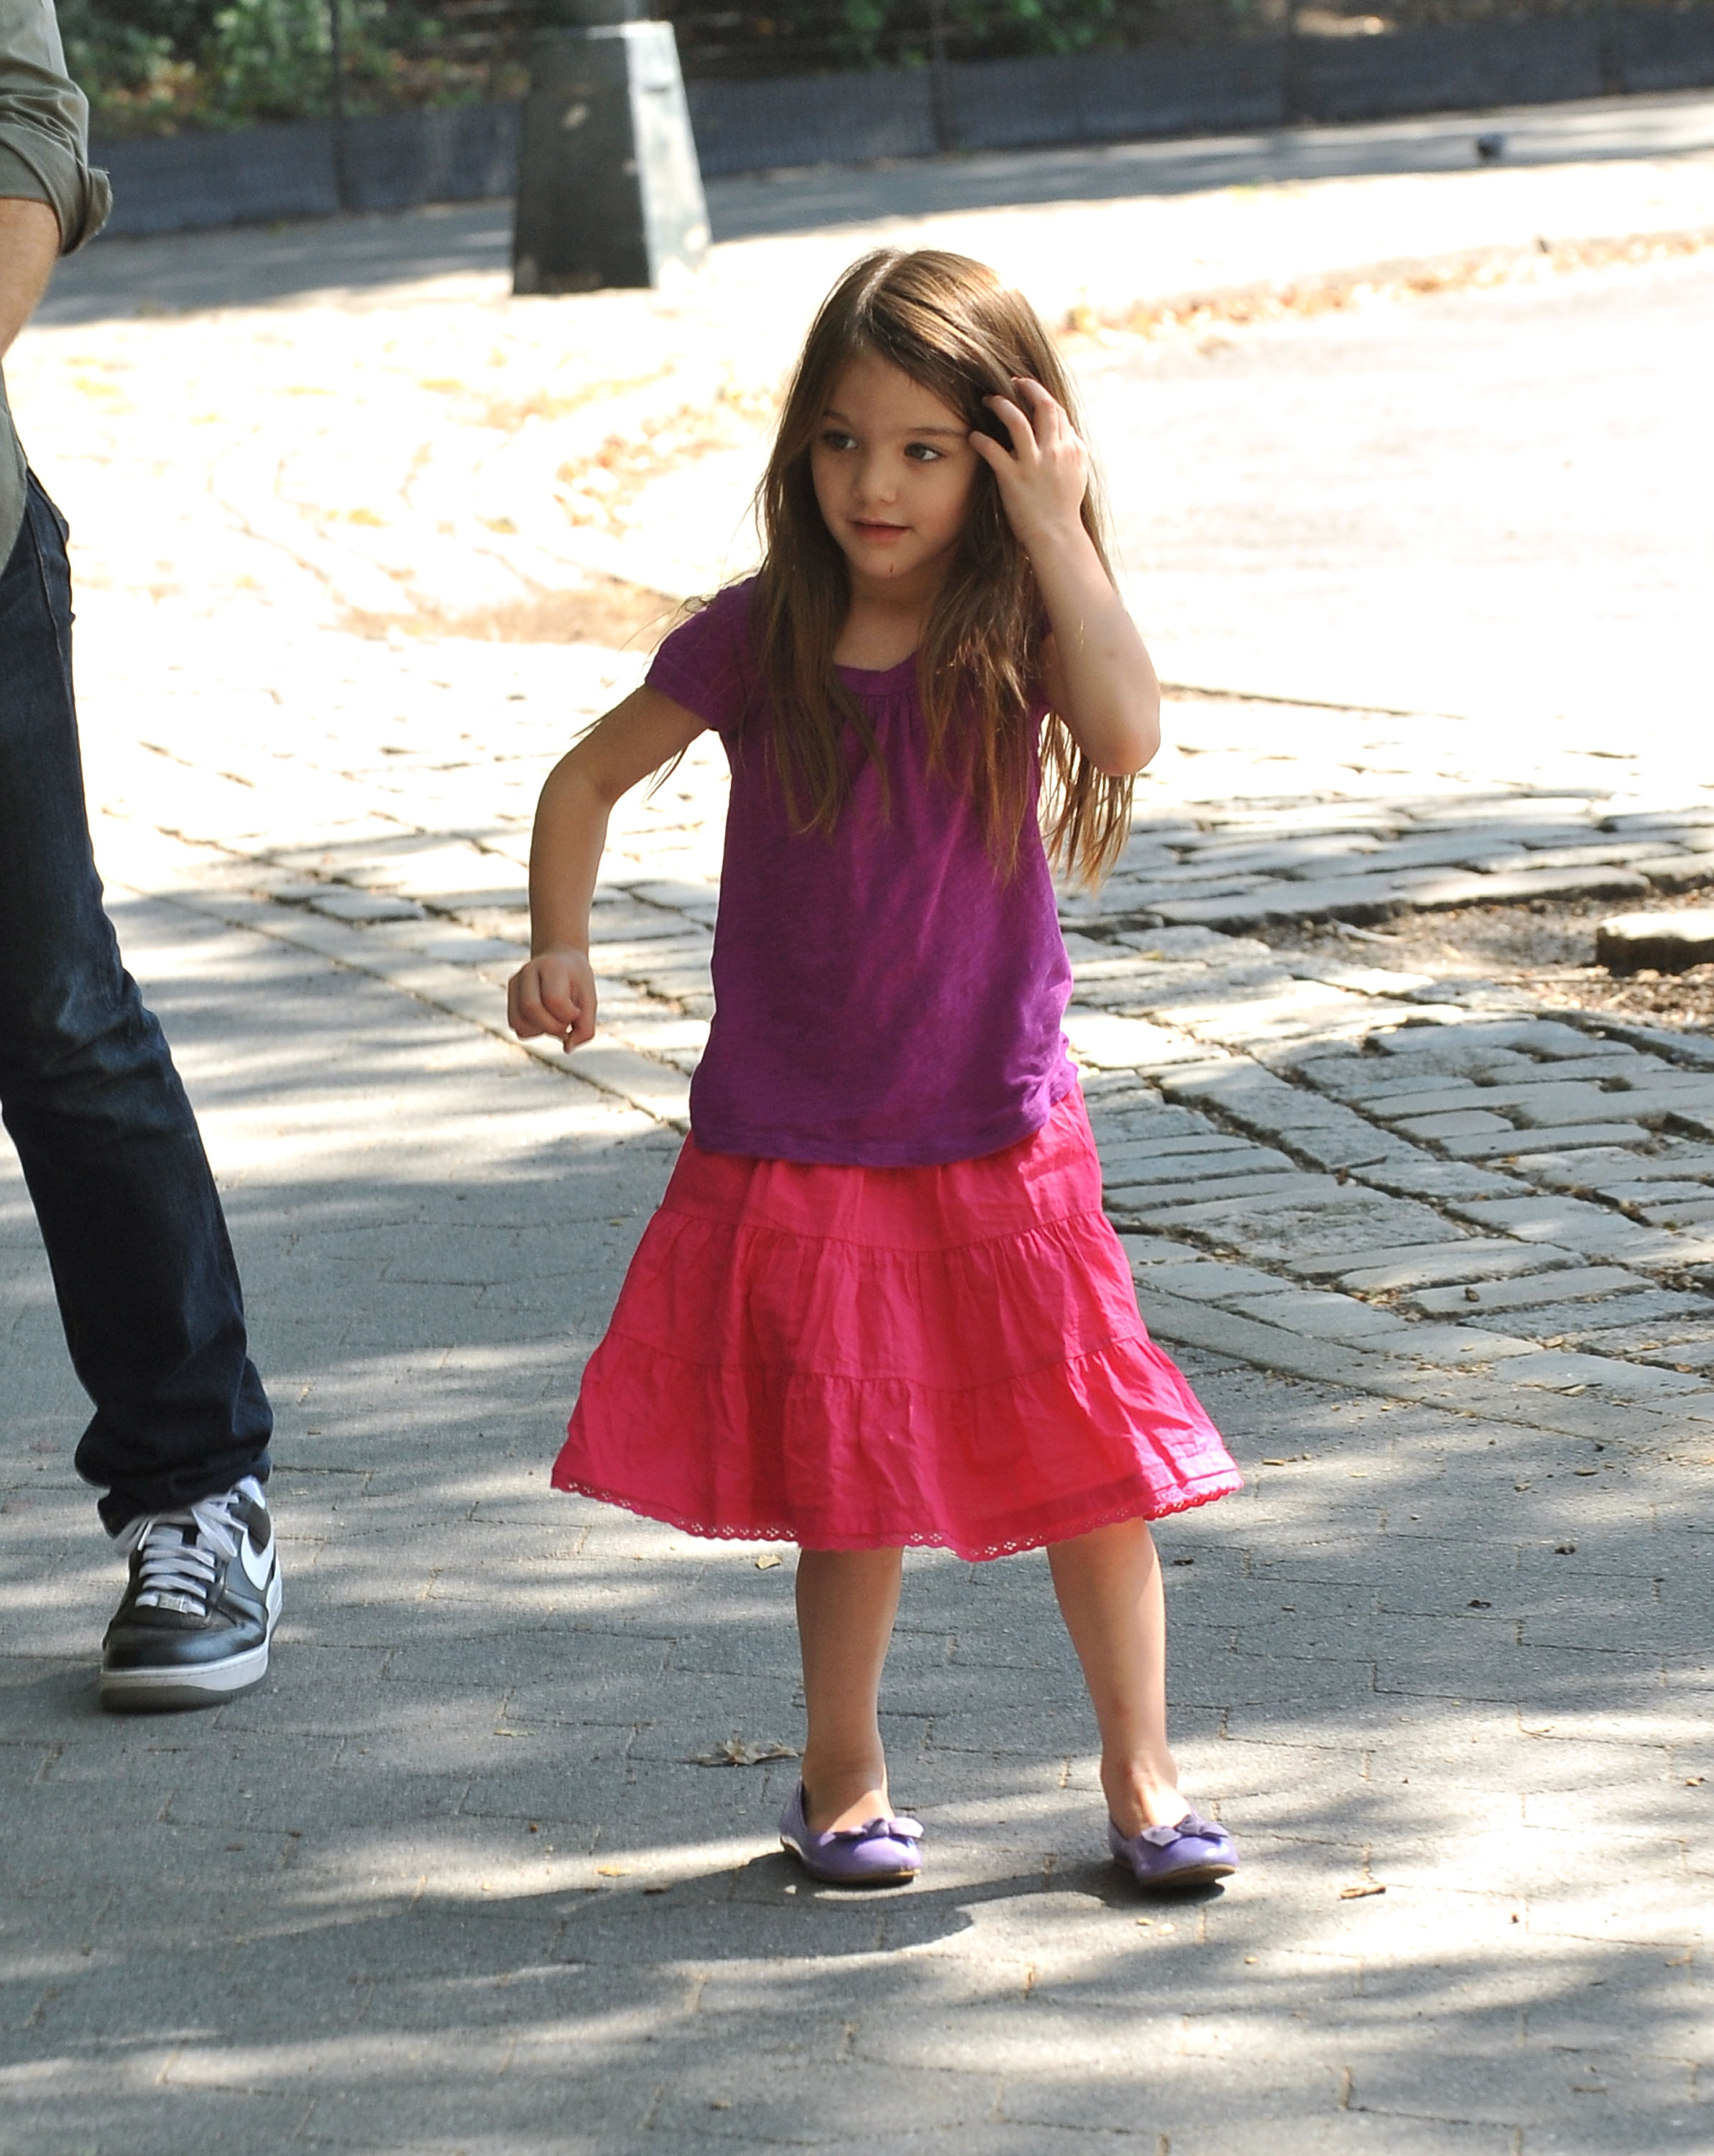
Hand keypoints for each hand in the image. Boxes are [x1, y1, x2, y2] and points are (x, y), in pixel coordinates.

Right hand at [508, 946, 596, 1049]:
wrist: (561, 960)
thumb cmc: (578, 982)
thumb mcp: (589, 1000)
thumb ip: (585, 1027)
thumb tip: (567, 1048)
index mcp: (552, 967)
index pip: (554, 999)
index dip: (568, 1015)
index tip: (577, 1012)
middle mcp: (528, 971)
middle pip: (530, 1008)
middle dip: (552, 1026)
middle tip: (566, 1025)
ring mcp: (515, 982)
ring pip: (518, 1021)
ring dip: (540, 1031)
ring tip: (554, 1022)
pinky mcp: (510, 994)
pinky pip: (515, 1024)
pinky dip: (531, 1030)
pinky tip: (544, 1021)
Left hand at [969, 377, 1089, 551]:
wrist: (1057, 536)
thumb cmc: (1064, 509)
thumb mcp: (1078, 474)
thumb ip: (1073, 449)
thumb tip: (1066, 429)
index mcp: (1071, 448)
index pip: (1058, 411)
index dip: (1042, 395)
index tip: (1029, 390)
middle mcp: (1054, 451)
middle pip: (1043, 406)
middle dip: (1026, 388)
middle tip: (1012, 382)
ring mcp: (1033, 464)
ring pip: (1016, 420)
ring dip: (1000, 405)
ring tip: (989, 400)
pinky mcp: (1013, 478)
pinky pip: (993, 450)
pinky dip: (981, 439)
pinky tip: (973, 436)